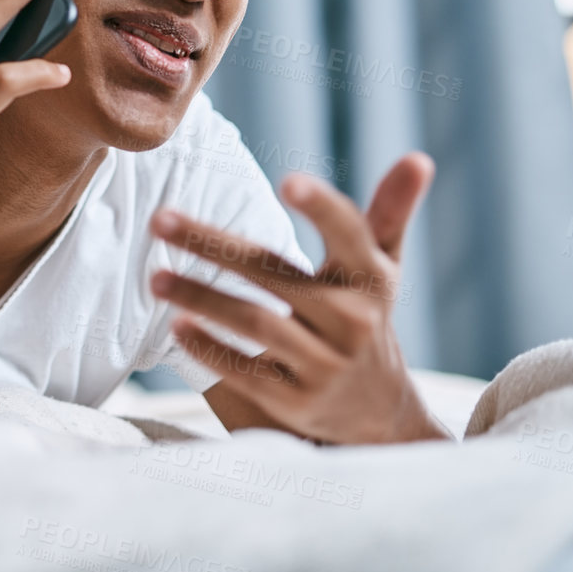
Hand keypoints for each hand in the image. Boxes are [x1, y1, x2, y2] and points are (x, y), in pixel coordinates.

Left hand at [148, 153, 449, 443]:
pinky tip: (177, 325)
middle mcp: (352, 321)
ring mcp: (325, 365)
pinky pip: (246, 372)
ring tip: (154, 277)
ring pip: (255, 324)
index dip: (321, 208)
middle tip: (159, 220)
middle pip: (274, 274)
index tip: (288, 182)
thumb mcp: (382, 269)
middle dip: (212, 246)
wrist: (382, 414)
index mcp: (370, 279)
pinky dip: (211, 349)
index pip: (348, 235)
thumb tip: (418, 157)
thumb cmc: (367, 318)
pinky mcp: (297, 402)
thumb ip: (391, 212)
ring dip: (200, 298)